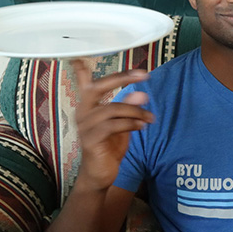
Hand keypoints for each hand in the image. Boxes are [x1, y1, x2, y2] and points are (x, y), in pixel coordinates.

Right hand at [72, 60, 153, 190]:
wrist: (99, 175)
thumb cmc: (108, 147)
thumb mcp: (122, 124)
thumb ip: (128, 108)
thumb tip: (141, 92)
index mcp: (88, 105)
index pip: (83, 82)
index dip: (82, 68)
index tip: (82, 55)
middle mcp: (83, 112)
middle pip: (98, 87)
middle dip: (122, 78)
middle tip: (144, 75)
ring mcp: (85, 126)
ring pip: (113, 108)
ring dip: (136, 111)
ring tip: (150, 118)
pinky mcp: (91, 140)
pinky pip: (113, 125)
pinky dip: (131, 123)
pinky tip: (142, 126)